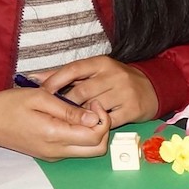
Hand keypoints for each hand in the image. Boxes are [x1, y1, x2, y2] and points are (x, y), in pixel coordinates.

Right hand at [0, 88, 110, 159]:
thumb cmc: (7, 106)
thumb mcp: (39, 98)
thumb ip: (68, 110)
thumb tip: (94, 118)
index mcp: (55, 136)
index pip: (96, 136)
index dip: (102, 119)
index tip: (93, 102)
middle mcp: (57, 151)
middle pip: (98, 149)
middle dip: (103, 128)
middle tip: (92, 108)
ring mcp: (54, 155)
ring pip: (88, 151)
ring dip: (92, 132)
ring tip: (81, 111)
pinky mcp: (50, 154)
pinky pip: (75, 149)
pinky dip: (81, 135)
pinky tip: (70, 118)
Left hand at [37, 56, 158, 126]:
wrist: (152, 88)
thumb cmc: (116, 81)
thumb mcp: (94, 72)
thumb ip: (65, 75)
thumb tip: (35, 78)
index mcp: (102, 63)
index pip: (73, 69)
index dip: (55, 80)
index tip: (42, 92)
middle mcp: (114, 75)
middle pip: (81, 91)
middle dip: (66, 103)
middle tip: (54, 112)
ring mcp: (124, 93)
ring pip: (93, 107)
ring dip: (80, 116)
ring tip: (71, 120)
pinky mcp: (132, 110)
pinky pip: (108, 121)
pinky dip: (95, 124)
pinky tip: (89, 125)